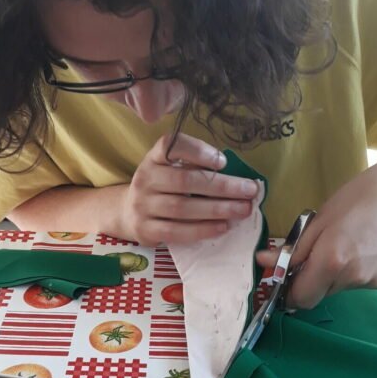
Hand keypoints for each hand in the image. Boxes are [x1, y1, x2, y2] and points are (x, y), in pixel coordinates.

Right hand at [120, 134, 258, 245]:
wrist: (127, 212)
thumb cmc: (160, 188)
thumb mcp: (169, 169)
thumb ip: (194, 167)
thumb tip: (236, 177)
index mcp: (154, 158)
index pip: (171, 146)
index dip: (198, 151)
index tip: (223, 162)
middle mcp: (145, 178)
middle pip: (185, 181)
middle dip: (222, 186)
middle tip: (249, 191)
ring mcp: (143, 206)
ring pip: (183, 208)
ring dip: (217, 209)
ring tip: (242, 210)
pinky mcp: (146, 230)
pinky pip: (177, 231)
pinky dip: (202, 230)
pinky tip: (223, 227)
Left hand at [257, 155, 376, 308]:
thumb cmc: (360, 196)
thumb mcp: (320, 219)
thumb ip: (293, 249)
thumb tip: (263, 264)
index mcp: (332, 261)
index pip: (300, 298)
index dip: (291, 291)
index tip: (290, 277)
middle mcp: (355, 278)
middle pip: (322, 292)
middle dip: (316, 277)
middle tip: (327, 248)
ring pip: (345, 287)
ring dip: (341, 273)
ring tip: (356, 242)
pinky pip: (367, 283)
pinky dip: (364, 271)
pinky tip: (375, 247)